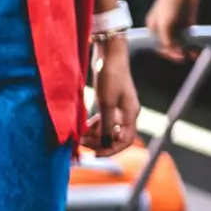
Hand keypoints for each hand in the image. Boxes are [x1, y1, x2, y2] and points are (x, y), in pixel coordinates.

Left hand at [88, 34, 139, 156]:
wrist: (110, 55)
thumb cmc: (110, 77)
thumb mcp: (106, 103)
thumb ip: (106, 125)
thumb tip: (105, 144)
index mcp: (131, 114)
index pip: (125, 141)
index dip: (111, 150)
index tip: (94, 154)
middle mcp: (128, 113)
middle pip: (116, 136)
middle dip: (99, 142)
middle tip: (81, 142)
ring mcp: (121, 107)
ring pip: (109, 129)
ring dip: (95, 134)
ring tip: (80, 135)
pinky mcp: (112, 101)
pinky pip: (105, 120)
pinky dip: (95, 125)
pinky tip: (84, 125)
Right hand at [146, 0, 200, 60]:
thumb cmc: (171, 0)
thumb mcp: (165, 24)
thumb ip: (167, 40)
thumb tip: (174, 51)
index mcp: (153, 27)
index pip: (159, 46)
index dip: (168, 53)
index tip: (179, 57)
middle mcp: (164, 27)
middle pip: (170, 45)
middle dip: (178, 52)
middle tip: (187, 57)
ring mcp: (177, 24)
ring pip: (181, 41)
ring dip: (187, 49)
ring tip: (195, 54)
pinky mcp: (188, 20)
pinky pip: (190, 35)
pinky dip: (193, 42)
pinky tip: (198, 47)